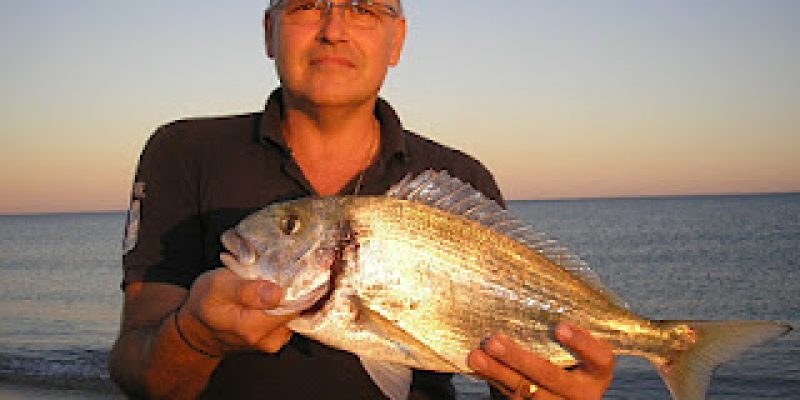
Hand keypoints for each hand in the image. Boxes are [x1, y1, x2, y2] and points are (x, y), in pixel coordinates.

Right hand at [177, 261, 294, 356]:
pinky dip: (285, 302)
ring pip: (296, 310)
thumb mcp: (217, 287)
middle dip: (292, 285)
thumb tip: (277, 293)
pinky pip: (290, 315)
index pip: (295, 303)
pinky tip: (270, 293)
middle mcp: (269, 338)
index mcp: (254, 326)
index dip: (296, 281)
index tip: (290, 265)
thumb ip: (246, 291)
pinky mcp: (277, 337)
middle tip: (275, 270)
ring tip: (270, 281)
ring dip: (289, 293)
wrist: (198, 330)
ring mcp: (275, 340)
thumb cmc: (205, 304)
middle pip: (299, 306)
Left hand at [467, 323, 614, 399]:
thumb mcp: (580, 344)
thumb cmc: (573, 354)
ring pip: (527, 392)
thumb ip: (565, 325)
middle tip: (494, 340)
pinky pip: (514, 397)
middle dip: (520, 359)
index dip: (582, 343)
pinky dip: (493, 379)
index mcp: (599, 370)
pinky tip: (478, 366)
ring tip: (477, 355)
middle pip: (552, 376)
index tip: (560, 327)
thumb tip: (534, 285)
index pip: (599, 357)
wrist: (567, 390)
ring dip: (498, 372)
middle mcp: (583, 392)